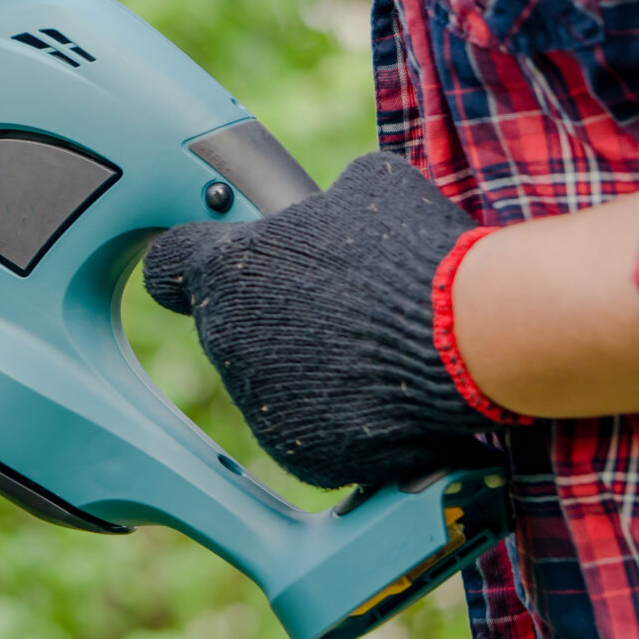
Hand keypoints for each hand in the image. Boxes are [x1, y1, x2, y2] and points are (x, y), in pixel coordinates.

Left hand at [143, 152, 498, 490]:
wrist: (470, 338)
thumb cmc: (417, 253)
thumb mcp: (371, 185)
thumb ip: (327, 198)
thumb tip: (337, 204)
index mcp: (227, 269)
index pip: (168, 266)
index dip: (191, 264)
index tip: (212, 268)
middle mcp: (226, 339)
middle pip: (230, 326)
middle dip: (272, 315)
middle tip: (339, 305)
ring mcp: (259, 403)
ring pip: (270, 380)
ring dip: (307, 365)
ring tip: (374, 347)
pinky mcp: (299, 453)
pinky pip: (310, 429)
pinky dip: (341, 414)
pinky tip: (385, 394)